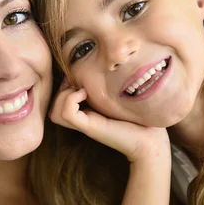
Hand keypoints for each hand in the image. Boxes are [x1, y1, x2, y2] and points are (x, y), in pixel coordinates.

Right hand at [50, 82, 169, 162]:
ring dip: (63, 96)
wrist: (151, 139)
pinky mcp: (90, 127)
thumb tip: (98, 64)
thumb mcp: (117, 96)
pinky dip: (70, 100)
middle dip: (60, 91)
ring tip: (82, 90)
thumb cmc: (138, 117)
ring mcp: (84, 124)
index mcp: (86, 113)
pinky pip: (66, 113)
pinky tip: (86, 94)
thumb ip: (104, 87)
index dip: (63, 86)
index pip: (58, 102)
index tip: (80, 78)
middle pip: (52, 108)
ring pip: (55, 112)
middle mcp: (82, 120)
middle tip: (80, 85)